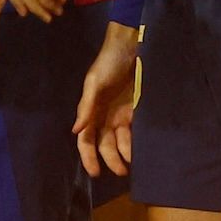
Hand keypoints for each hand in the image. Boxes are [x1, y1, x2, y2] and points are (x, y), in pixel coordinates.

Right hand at [73, 18, 139, 178]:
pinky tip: (144, 152)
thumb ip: (86, 107)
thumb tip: (75, 131)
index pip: (86, 140)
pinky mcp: (137, 111)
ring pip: (121, 142)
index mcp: (91, 111)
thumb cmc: (108, 63)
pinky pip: (136, 132)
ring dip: (125, 154)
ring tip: (134, 165)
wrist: (132, 46)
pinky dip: (138, 143)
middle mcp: (104, 116)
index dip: (88, 157)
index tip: (95, 173)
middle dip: (111, 160)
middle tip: (122, 173)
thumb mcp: (95, 83)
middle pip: (104, 145)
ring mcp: (122, 114)